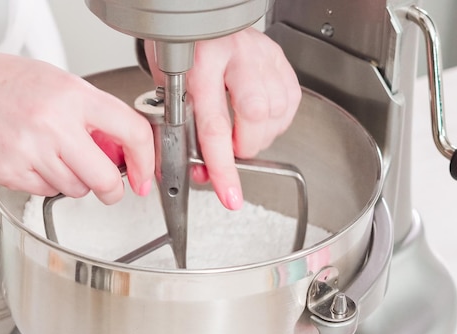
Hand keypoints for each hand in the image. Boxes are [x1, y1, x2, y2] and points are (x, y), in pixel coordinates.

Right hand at [0, 46, 153, 203]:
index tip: (146, 175)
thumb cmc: (9, 84)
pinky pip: (47, 192)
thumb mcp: (62, 84)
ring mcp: (30, 151)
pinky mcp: (11, 173)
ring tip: (55, 156)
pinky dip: (48, 183)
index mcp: (74, 96)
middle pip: (105, 178)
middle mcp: (53, 124)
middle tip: (111, 187)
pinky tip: (34, 160)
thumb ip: (94, 116)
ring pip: (77, 190)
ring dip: (76, 182)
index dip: (146, 160)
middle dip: (113, 189)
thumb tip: (123, 151)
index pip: (131, 131)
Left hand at [146, 27, 300, 209]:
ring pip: (276, 110)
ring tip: (242, 134)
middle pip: (254, 115)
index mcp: (200, 62)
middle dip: (246, 146)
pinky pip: (290, 99)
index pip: (214, 126)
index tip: (229, 193)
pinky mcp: (277, 56)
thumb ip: (181, 129)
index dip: (222, 166)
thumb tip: (200, 172)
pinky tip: (259, 120)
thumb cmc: (177, 48)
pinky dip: (277, 120)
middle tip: (233, 151)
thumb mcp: (166, 85)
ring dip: (261, 135)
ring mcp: (260, 54)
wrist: (192, 15)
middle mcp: (235, 55)